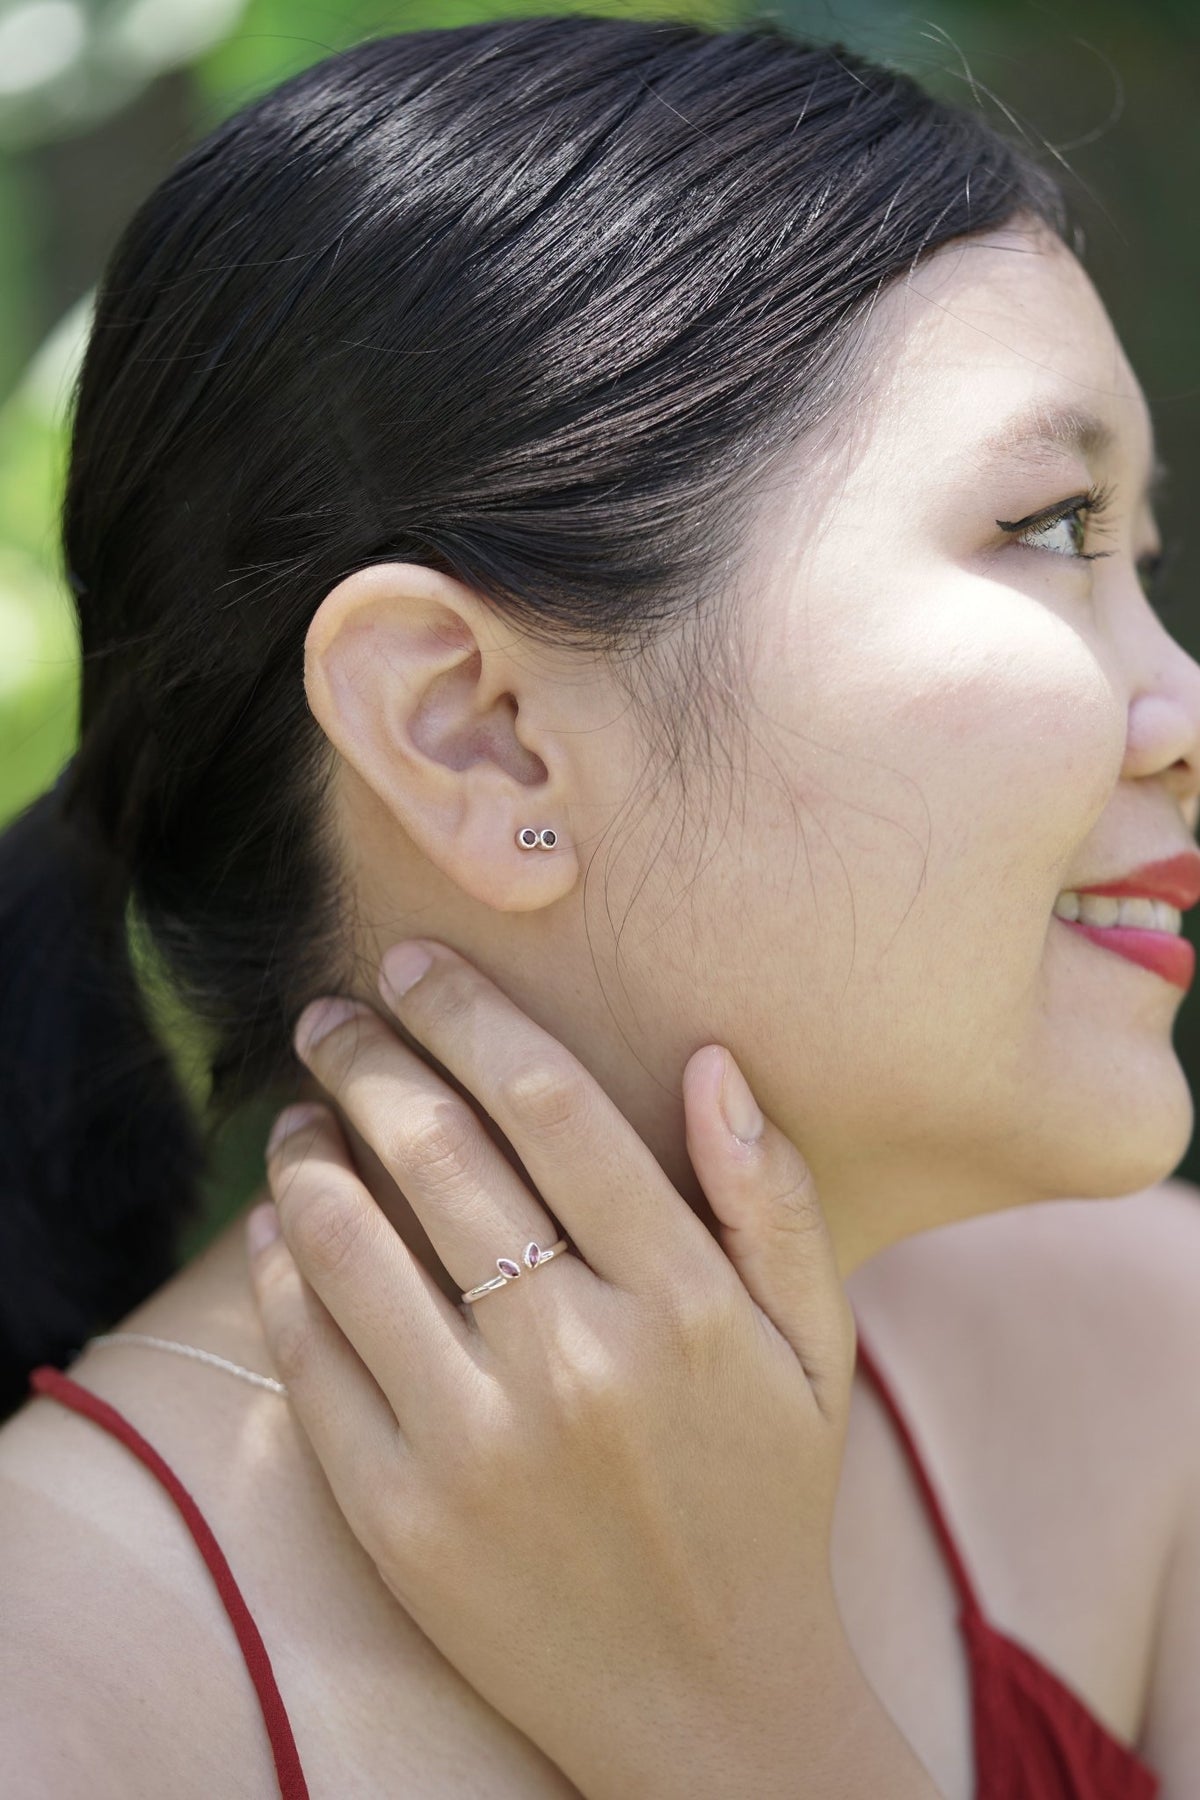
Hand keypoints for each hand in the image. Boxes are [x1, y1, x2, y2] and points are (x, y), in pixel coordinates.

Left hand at [245, 941, 917, 1798]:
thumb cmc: (768, 1499)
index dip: (470, 1015)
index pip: (552, 1106)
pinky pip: (312, 1358)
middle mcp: (576, 1361)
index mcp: (685, 1302)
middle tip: (330, 1014)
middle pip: (439, 1154)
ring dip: (308, 1153)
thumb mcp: (816, 1347)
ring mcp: (477, 1444)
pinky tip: (281, 1227)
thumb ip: (775, 1199)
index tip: (413, 965)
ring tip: (298, 1113)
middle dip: (367, 1058)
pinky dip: (283, 1271)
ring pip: (352, 1244)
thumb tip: (710, 1061)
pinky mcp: (399, 1518)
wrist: (712, 1705)